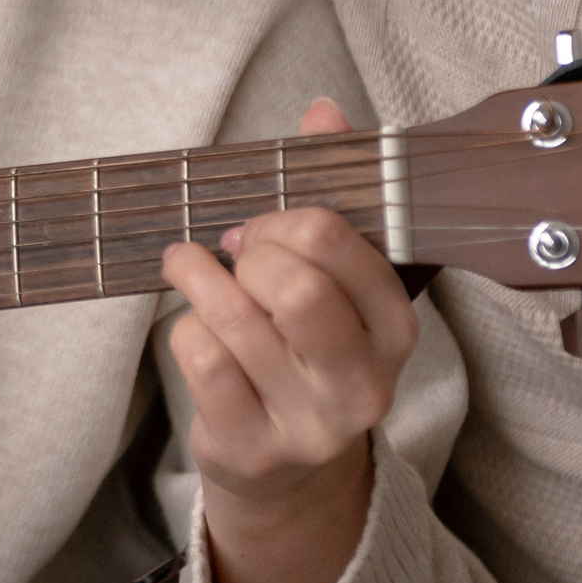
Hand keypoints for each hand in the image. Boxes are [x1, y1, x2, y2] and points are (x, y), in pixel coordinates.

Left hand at [160, 98, 418, 582]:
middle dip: (250, 252)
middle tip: (235, 253)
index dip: (287, 218)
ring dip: (198, 279)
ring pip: (236, 318)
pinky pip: (200, 358)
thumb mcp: (337, 279)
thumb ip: (333, 191)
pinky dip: (185, 330)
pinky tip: (196, 331)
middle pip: (292, 284)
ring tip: (188, 267)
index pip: (340, 243)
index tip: (267, 224)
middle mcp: (364, 382)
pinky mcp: (252, 447)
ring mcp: (309, 423)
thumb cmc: (308, 350)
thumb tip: (324, 111)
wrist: (288, 471)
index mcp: (396, 327)